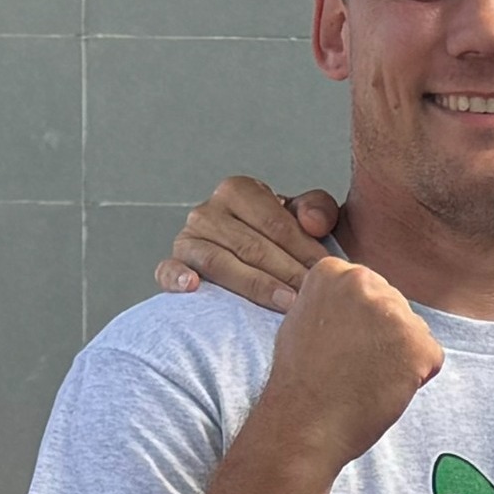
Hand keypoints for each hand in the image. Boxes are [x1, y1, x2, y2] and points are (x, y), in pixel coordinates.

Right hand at [154, 176, 340, 311]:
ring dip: (255, 285)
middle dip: (287, 272)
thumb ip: (318, 209)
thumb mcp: (305, 217)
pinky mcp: (172, 264)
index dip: (304, 248)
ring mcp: (187, 239)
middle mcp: (208, 211)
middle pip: (251, 245)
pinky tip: (193, 287)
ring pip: (219, 262)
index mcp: (239, 191)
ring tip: (285, 302)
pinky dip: (177, 278)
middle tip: (312, 294)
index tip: (325, 270)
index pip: (275, 222)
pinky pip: (168, 270)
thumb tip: (313, 222)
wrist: (258, 262)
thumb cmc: (284, 239)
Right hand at [258, 257, 443, 472]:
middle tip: (352, 365)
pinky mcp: (418, 344)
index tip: (339, 344)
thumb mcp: (305, 318)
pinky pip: (430, 357)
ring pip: (414, 331)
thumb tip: (363, 298)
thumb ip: (337, 300)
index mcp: (334, 272)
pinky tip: (383, 388)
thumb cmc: (301, 381)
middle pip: (395, 307)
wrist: (302, 424)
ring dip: (399, 356)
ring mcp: (394, 313)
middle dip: (382, 336)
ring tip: (365, 378)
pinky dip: (415, 377)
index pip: (370, 289)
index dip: (359, 323)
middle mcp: (365, 282)